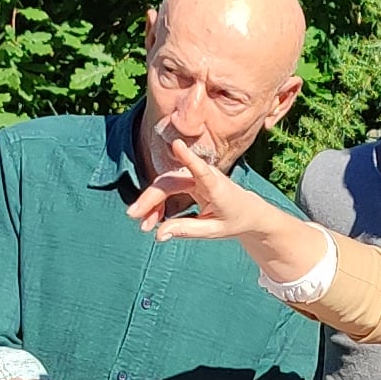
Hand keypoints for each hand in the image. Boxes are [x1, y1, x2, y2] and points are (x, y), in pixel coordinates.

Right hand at [127, 133, 320, 276]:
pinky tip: (152, 220)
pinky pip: (167, 189)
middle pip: (170, 183)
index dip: (189, 158)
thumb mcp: (213, 231)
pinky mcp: (189, 180)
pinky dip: (157, 204)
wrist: (247, 212)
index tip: (178, 144)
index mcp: (217, 188)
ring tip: (145, 226)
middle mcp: (205, 176)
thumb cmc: (234, 220)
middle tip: (134, 216)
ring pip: (165, 185)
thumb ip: (187, 230)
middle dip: (150, 199)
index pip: (202, 171)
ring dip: (151, 204)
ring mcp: (195, 176)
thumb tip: (159, 234)